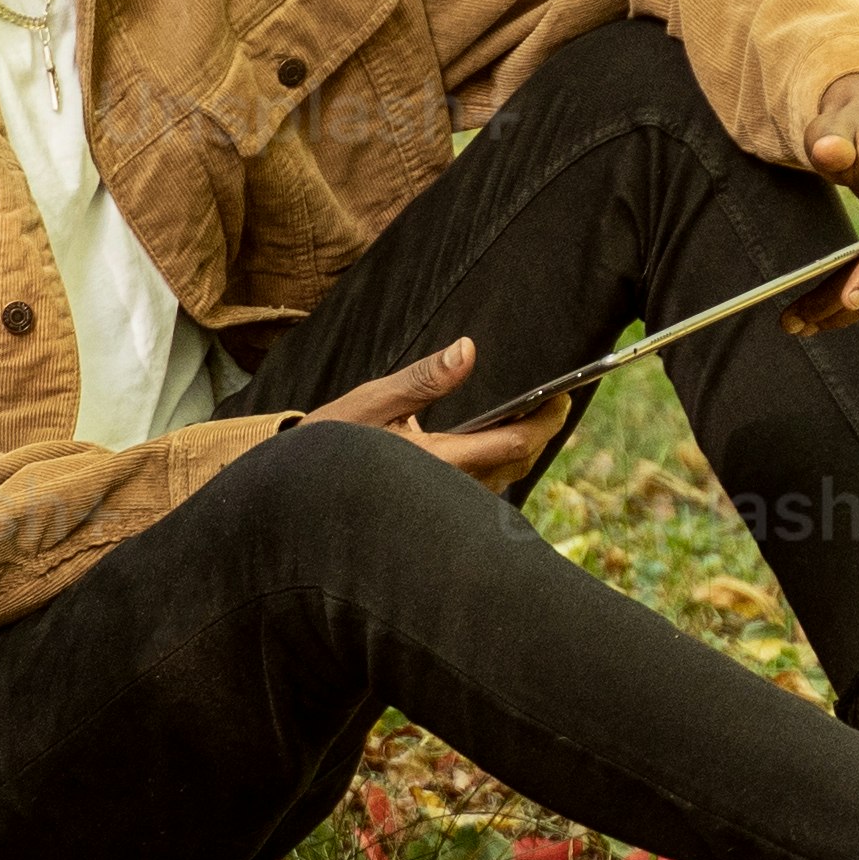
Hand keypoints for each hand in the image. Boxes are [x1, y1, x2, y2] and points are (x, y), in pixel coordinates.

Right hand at [302, 334, 569, 491]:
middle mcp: (449, 491)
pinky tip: (501, 436)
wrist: (295, 496)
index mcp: (437, 462)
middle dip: (542, 431)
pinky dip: (501, 460)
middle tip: (556, 396)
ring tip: (536, 411)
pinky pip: (484, 487)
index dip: (546, 419)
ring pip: (504, 478)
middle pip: (518, 463)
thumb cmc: (329, 445)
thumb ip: (423, 379)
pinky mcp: (436, 509)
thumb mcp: (369, 403)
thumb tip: (468, 350)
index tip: (563, 391)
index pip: (513, 444)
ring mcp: (445, 506)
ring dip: (523, 447)